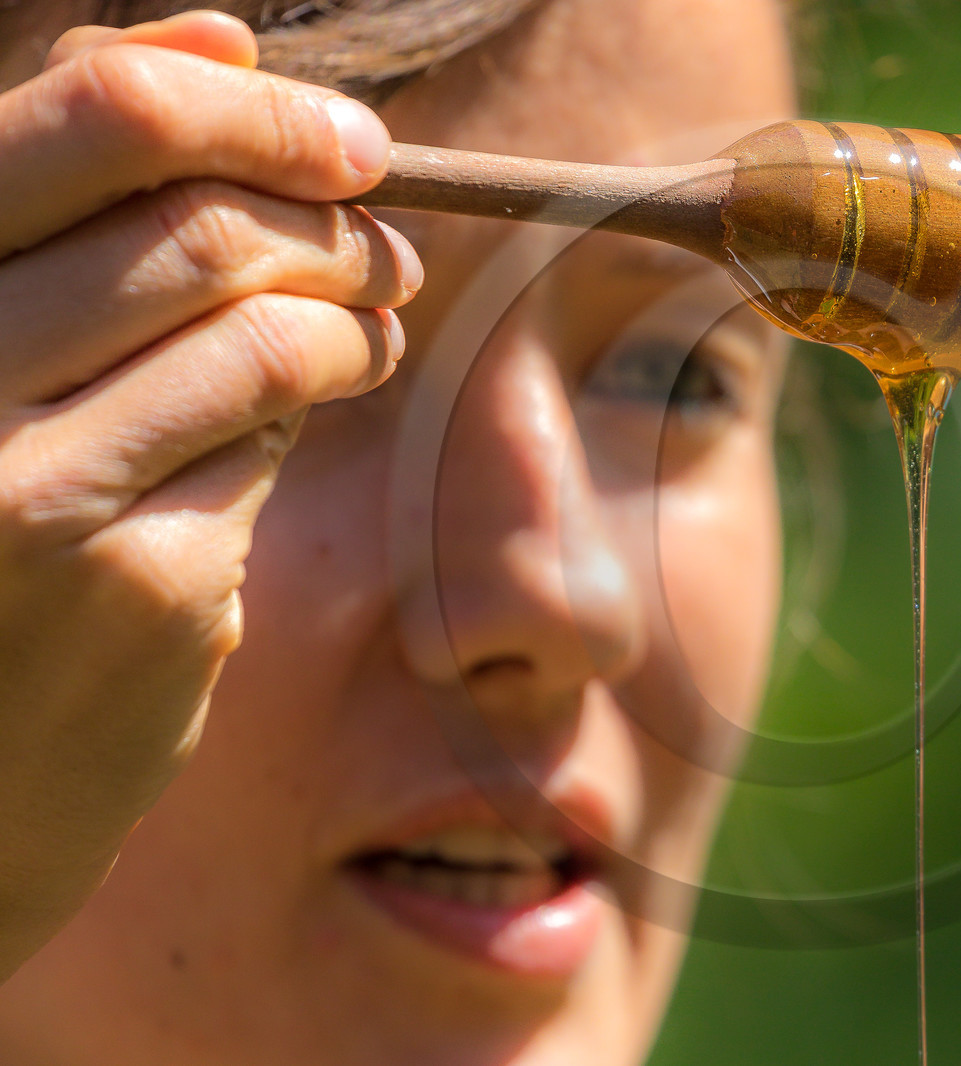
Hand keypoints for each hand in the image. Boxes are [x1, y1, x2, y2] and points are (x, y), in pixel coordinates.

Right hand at [0, 11, 418, 977]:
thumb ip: (72, 176)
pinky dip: (296, 424)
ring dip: (351, 320)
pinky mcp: (146, 595)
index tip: (350, 136)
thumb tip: (225, 34)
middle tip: (381, 243)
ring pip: (269, 339)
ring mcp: (43, 500)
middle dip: (331, 222)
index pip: (95, 119)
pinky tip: (286, 431)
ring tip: (366, 330)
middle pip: (208, 231)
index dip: (255, 108)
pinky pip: (267, 456)